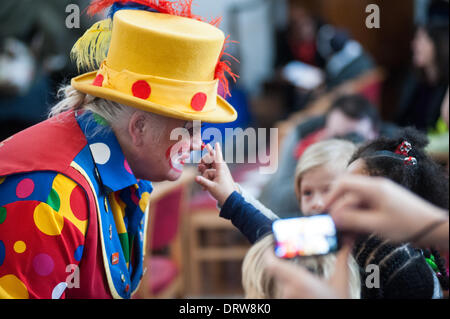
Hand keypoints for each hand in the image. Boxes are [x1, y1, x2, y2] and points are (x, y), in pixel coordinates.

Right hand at [195, 143, 237, 205]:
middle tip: (199, 162)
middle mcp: (220, 169)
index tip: (216, 142)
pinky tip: (204, 189)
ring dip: (203, 170)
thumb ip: (203, 182)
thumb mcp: (212, 187)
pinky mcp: (217, 177)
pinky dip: (205, 179)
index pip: (217, 157)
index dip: (216, 150)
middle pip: (210, 160)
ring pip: (208, 167)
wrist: (229, 200)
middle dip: (204, 160)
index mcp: (220, 170)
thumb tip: (195, 178)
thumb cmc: (223, 193)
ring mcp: (218, 173)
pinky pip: (209, 174)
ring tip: (199, 171)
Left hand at [264, 243, 353, 298]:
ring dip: (290, 279)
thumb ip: (341, 257)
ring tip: (304, 280)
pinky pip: (286, 294)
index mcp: (299, 281)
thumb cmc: (338, 301)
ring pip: (282, 284)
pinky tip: (304, 290)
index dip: (268, 254)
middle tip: (291, 259)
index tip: (272, 246)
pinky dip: (292, 288)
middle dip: (283, 265)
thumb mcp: (341, 280)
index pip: (271, 265)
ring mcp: (288, 300)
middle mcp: (289, 291)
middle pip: (277, 272)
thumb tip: (348, 240)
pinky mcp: (288, 305)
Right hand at [325, 175, 447, 248]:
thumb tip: (333, 217)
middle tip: (333, 229)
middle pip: (348, 196)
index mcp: (373, 187)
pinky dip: (357, 222)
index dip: (331, 196)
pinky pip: (364, 211)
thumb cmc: (408, 225)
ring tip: (345, 237)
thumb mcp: (377, 225)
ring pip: (355, 205)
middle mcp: (374, 189)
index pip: (343, 184)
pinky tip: (354, 235)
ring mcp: (379, 197)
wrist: (434, 229)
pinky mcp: (382, 206)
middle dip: (339, 212)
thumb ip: (352, 220)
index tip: (324, 211)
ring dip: (348, 220)